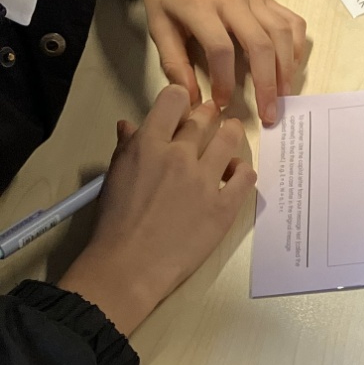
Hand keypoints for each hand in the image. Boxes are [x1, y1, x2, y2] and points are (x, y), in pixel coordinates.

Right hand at [60, 84, 253, 336]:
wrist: (129, 264)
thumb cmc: (116, 222)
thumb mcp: (115, 176)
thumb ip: (127, 146)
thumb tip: (129, 125)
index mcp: (148, 144)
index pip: (174, 99)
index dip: (180, 100)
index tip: (183, 108)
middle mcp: (180, 156)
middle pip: (204, 119)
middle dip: (207, 115)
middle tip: (209, 119)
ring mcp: (205, 181)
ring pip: (230, 140)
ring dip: (231, 134)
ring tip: (230, 136)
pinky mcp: (224, 206)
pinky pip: (246, 177)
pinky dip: (243, 171)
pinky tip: (236, 174)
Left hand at [129, 0, 306, 125]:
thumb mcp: (157, 23)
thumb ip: (174, 61)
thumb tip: (189, 98)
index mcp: (200, 7)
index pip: (221, 49)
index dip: (225, 81)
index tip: (222, 102)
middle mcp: (233, 1)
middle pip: (261, 44)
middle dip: (268, 84)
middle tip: (270, 114)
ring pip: (282, 34)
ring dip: (288, 68)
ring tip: (285, 96)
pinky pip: (290, 20)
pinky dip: (297, 45)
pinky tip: (291, 65)